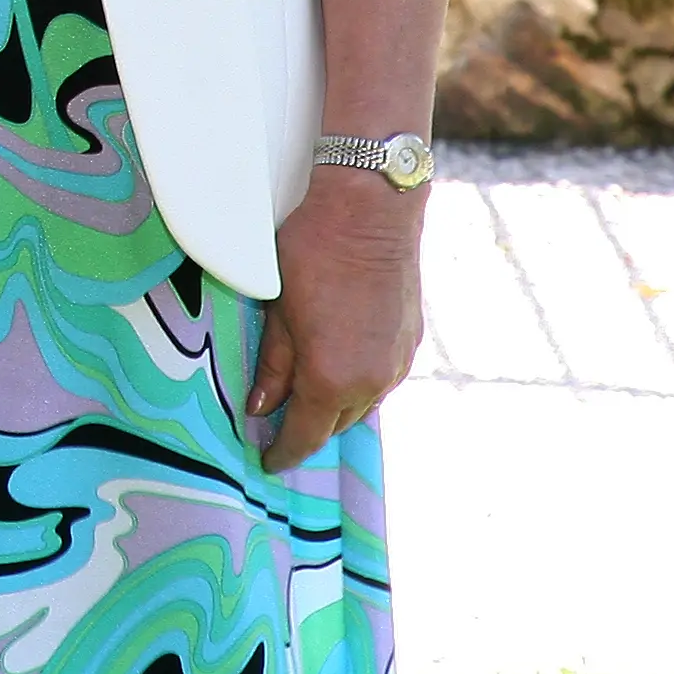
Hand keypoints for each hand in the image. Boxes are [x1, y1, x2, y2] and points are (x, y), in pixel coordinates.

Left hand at [250, 167, 422, 471]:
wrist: (371, 211)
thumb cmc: (312, 251)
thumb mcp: (276, 308)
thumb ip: (272, 363)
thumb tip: (261, 406)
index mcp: (332, 377)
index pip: (307, 434)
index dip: (285, 451)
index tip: (270, 461)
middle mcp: (372, 380)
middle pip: (336, 424)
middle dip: (308, 430)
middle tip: (278, 426)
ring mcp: (397, 363)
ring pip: (362, 404)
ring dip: (335, 407)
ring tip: (306, 399)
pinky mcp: (411, 344)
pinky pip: (380, 379)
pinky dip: (357, 383)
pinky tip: (339, 368)